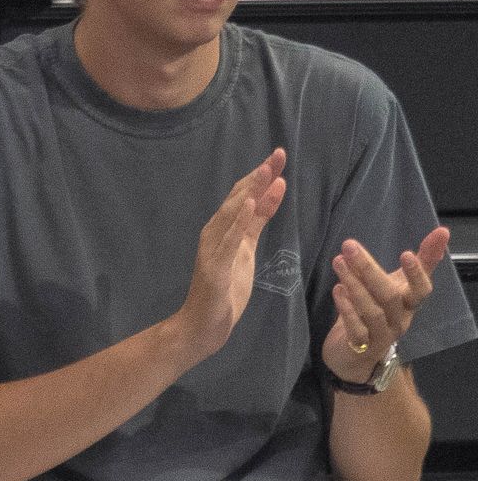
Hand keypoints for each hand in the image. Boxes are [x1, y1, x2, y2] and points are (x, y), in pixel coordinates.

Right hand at [178, 148, 286, 358]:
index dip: (260, 176)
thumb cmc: (224, 291)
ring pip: (232, 213)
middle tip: (278, 154)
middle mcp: (214, 233)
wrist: (203, 325)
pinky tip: (249, 204)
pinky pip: (228, 239)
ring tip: (266, 172)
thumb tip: (271, 193)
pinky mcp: (214, 266)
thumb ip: (255, 223)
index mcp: (223, 229)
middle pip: (238, 198)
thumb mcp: (245, 251)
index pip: (243, 196)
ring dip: (250, 191)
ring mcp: (212, 248)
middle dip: (258, 176)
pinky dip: (238, 220)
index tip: (278, 156)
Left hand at [322, 227, 449, 381]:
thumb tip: (443, 231)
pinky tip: (337, 289)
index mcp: (409, 303)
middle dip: (368, 269)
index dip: (416, 274)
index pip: (421, 290)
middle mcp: (399, 319)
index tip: (406, 253)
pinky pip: (355, 328)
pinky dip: (346, 309)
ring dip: (353, 284)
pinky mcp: (360, 345)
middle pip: (389, 295)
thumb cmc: (380, 310)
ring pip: (371, 310)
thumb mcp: (398, 283)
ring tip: (338, 262)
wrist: (356, 355)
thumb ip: (420, 260)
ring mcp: (380, 334)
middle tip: (349, 246)